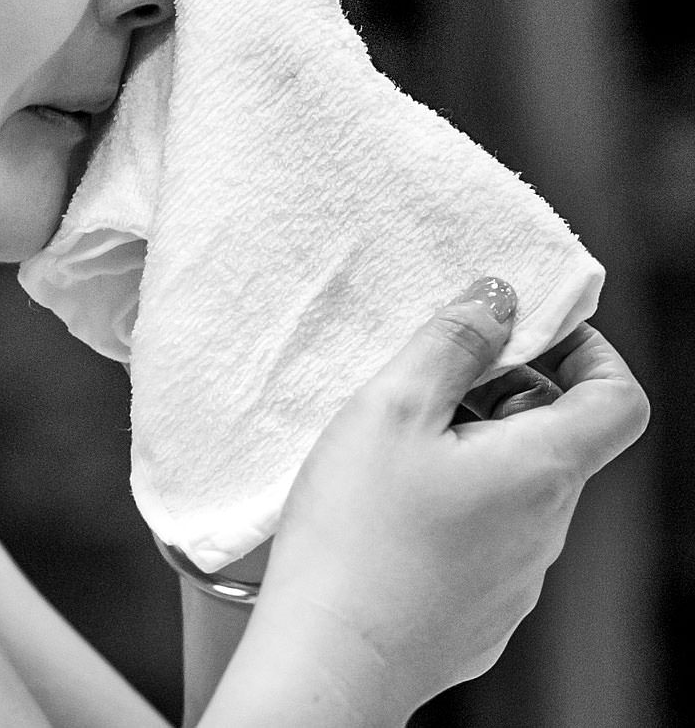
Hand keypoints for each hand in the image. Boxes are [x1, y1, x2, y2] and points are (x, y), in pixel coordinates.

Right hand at [216, 279, 648, 724]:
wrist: (334, 656)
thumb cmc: (357, 534)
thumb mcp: (391, 410)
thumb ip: (449, 344)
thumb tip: (499, 297)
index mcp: (541, 469)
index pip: (619, 398)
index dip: (587, 351)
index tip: (525, 332)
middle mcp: (547, 528)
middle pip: (558, 440)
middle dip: (505, 396)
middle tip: (427, 383)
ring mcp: (519, 579)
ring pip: (518, 492)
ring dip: (473, 454)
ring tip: (392, 451)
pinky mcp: (482, 613)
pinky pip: (486, 543)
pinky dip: (453, 510)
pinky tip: (387, 515)